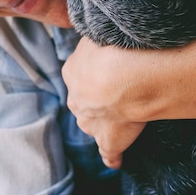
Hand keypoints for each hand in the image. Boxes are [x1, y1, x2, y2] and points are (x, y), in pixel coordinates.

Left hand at [62, 37, 149, 168]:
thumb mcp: (96, 35)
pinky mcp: (109, 139)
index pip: (79, 74)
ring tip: (123, 114)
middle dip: (96, 97)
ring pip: (92, 122)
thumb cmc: (111, 49)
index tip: (110, 69)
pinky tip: (114, 160)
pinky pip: (108, 152)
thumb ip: (95, 41)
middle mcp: (76, 99)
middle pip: (83, 100)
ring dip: (102, 120)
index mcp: (72, 72)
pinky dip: (111, 157)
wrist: (122, 77)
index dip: (95, 72)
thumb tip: (97, 36)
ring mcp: (91, 122)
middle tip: (119, 89)